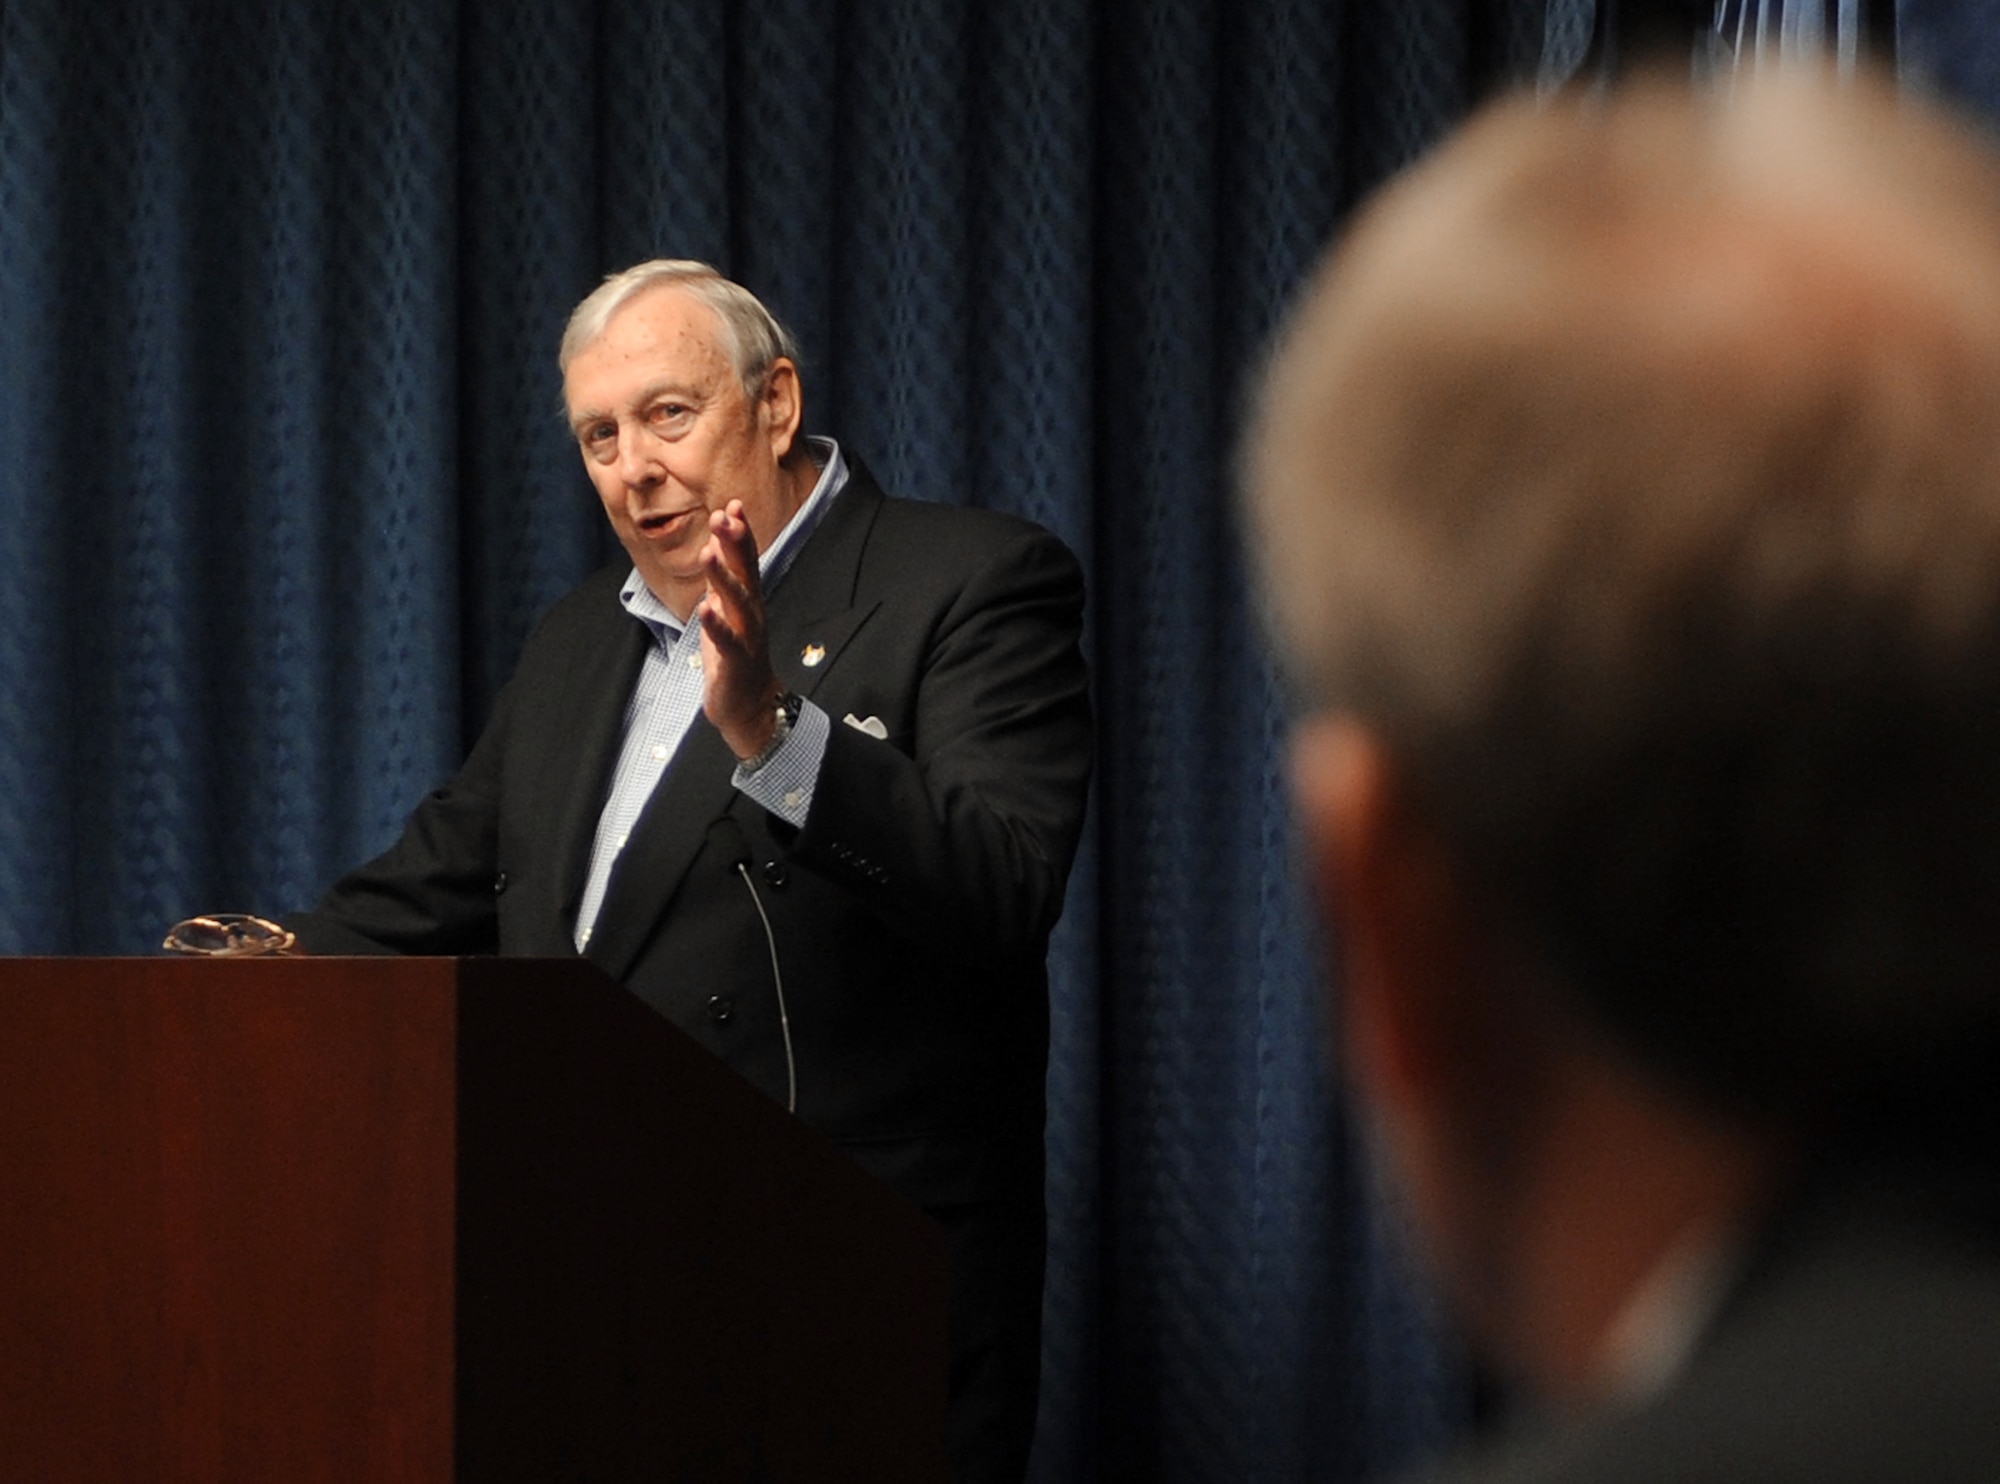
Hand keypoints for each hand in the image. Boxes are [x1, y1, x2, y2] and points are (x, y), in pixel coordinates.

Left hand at [695, 500, 781, 758]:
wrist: (750, 705)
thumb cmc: (735, 656)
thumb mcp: (725, 612)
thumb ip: (723, 582)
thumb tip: (717, 546)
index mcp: (747, 601)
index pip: (746, 561)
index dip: (741, 534)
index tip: (732, 505)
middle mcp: (752, 615)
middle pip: (746, 574)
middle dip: (735, 545)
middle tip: (723, 516)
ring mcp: (746, 638)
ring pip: (737, 604)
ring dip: (724, 578)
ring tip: (709, 553)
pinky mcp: (736, 663)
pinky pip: (727, 642)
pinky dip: (717, 625)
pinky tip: (705, 609)